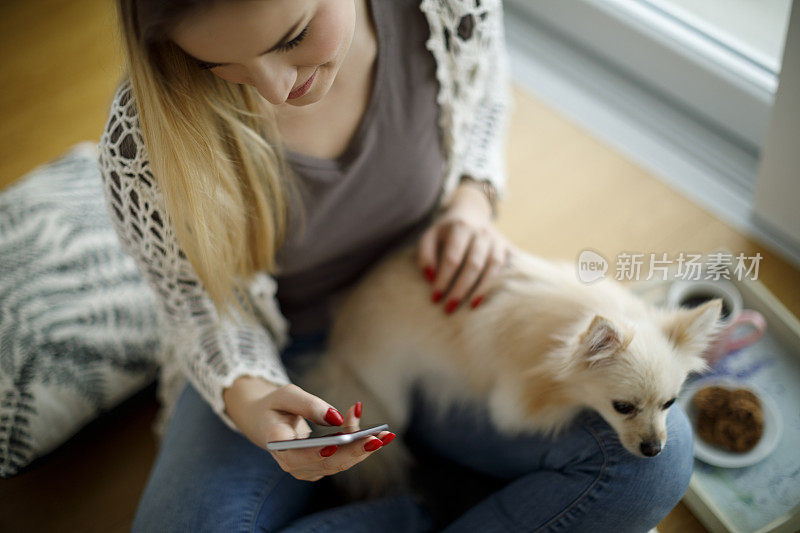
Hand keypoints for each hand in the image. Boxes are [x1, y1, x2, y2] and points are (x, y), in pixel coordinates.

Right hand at [225, 378, 394, 481]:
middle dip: (353, 450)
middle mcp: (291, 464)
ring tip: (385, 434)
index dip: (315, 453)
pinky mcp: (320, 467)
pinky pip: (343, 459)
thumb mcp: (287, 395)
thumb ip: (309, 404)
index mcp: (277, 445)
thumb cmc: (276, 405)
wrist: (267, 421)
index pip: (296, 455)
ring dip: (363, 448)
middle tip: (377, 438)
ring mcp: (307, 469)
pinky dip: (360, 446)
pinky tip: (379, 435)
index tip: (333, 444)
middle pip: (326, 463)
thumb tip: (336, 418)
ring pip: (339, 462)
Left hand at [417, 184, 516, 313]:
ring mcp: (497, 240)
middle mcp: (481, 232)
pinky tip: (493, 298)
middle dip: (461, 288)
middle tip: (449, 308)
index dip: (443, 279)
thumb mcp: (430, 236)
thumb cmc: (446, 231)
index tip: (435, 298)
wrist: (471, 212)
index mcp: (460, 227)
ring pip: (493, 266)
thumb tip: (429, 278)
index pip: (452, 257)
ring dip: (482, 288)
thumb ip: (425, 255)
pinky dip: (501, 282)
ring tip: (471, 306)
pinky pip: (507, 267)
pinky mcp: (507, 247)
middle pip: (473, 264)